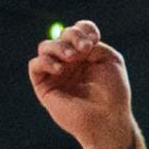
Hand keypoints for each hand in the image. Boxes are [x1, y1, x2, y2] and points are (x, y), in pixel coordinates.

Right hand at [28, 19, 138, 148]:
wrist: (108, 119)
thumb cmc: (113, 92)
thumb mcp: (109, 59)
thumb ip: (91, 43)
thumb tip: (71, 41)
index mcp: (86, 55)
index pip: (77, 31)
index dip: (82, 29)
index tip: (94, 39)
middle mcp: (69, 62)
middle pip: (61, 36)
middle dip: (72, 36)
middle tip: (84, 49)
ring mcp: (56, 73)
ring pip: (45, 47)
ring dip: (59, 47)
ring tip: (72, 58)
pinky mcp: (44, 87)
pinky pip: (35, 65)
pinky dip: (46, 61)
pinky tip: (60, 69)